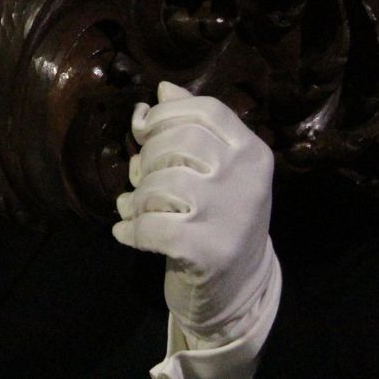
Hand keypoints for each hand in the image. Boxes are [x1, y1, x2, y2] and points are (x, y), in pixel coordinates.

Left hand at [112, 81, 278, 345]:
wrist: (240, 289)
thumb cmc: (220, 218)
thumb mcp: (218, 170)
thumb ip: (192, 128)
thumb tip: (163, 89)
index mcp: (252, 152)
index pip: (206, 110)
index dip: (165, 114)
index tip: (143, 128)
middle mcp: (246, 177)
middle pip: (180, 141)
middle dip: (148, 155)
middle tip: (140, 175)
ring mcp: (229, 214)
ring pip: (162, 182)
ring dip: (137, 196)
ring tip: (134, 207)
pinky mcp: (207, 251)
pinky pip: (151, 226)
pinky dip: (130, 229)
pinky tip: (126, 232)